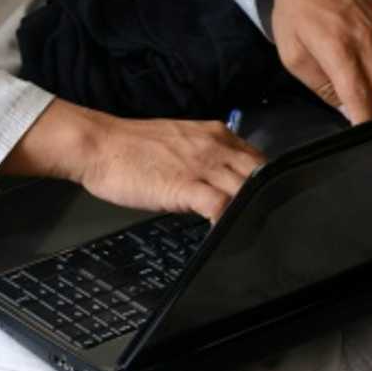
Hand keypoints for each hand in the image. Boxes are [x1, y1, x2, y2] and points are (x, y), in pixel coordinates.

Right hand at [2, 98, 265, 222]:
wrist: (100, 145)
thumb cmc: (132, 148)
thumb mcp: (180, 144)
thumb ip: (207, 157)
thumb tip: (224, 182)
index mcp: (216, 134)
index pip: (260, 159)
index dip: (269, 183)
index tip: (269, 203)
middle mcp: (216, 145)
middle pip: (263, 174)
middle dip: (270, 198)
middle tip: (271, 224)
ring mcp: (203, 165)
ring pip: (249, 189)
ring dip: (254, 211)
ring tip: (257, 234)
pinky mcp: (187, 185)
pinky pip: (223, 207)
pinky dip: (230, 223)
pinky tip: (229, 236)